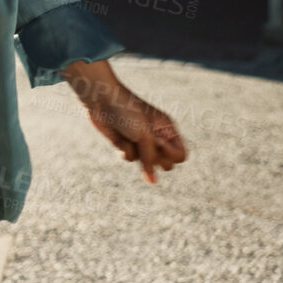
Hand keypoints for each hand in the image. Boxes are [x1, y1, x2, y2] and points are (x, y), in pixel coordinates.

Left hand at [60, 62, 186, 183]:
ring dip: (136, 153)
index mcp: (168, 129)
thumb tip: (152, 182)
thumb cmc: (127, 112)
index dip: (171, 155)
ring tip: (130, 137)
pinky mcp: (126, 144)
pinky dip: (124, 150)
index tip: (158, 144)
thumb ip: (150, 160)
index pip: (181, 156)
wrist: (102, 100)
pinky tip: (118, 138)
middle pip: (165, 164)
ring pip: (146, 163)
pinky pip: (130, 158)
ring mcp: (141, 142)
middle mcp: (157, 137)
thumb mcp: (143, 136)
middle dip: (153, 158)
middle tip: (143, 143)